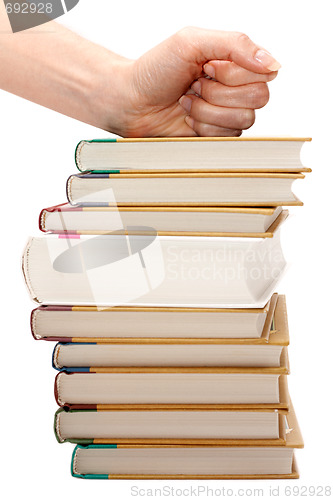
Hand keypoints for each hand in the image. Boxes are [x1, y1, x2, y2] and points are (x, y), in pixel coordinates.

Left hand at [109, 27, 279, 136]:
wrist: (132, 102)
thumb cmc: (155, 70)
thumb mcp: (191, 41)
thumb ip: (235, 44)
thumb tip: (272, 63)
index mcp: (233, 62)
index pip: (262, 73)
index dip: (232, 73)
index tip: (206, 67)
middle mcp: (235, 88)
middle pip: (258, 98)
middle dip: (219, 93)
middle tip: (196, 86)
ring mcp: (227, 113)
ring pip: (243, 120)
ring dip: (208, 110)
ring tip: (188, 101)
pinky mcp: (217, 135)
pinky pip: (227, 136)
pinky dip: (203, 126)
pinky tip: (188, 118)